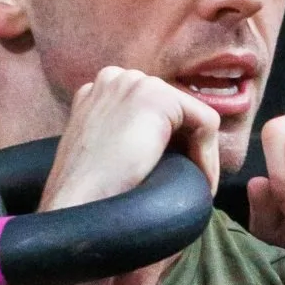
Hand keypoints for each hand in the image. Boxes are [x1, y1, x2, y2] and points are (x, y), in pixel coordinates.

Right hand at [41, 67, 220, 284]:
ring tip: (195, 191)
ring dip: (199, 155)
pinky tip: (201, 185)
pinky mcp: (158, 97)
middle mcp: (116, 78)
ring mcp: (135, 83)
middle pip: (173, 111)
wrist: (76, 206)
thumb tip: (152, 151)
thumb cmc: (84, 194)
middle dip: (186, 148)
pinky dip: (209, 156)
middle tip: (190, 186)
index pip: (151, 112)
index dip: (170, 146)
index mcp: (98, 92)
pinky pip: (206, 122)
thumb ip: (120, 139)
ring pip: (192, 117)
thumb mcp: (99, 155)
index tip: (173, 178)